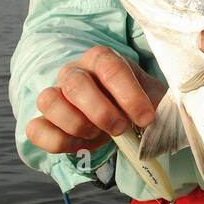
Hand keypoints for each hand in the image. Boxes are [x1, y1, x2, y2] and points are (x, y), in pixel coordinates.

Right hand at [26, 46, 165, 154]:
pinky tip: (80, 144)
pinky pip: (36, 130)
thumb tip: (168, 122)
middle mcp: (74, 72)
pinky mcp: (44, 120)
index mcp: (102, 59)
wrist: (119, 118)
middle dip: (101, 111)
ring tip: (99, 134)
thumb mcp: (153, 99)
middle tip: (121, 128)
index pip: (110, 67)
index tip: (145, 118)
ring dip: (77, 124)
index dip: (128, 94)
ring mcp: (55, 94)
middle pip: (75, 83)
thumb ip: (161, 106)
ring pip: (47, 101)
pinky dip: (58, 142)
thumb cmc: (136, 104)